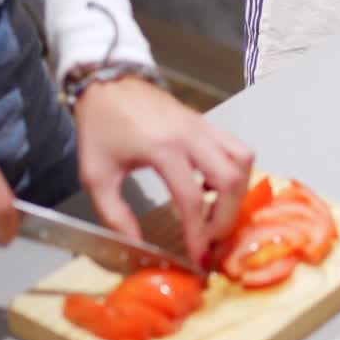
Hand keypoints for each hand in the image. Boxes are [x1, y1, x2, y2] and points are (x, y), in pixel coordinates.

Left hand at [72, 77, 253, 264]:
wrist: (107, 82)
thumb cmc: (100, 127)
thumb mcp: (96, 175)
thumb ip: (115, 214)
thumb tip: (137, 245)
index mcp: (162, 148)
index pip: (192, 198)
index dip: (198, 233)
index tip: (198, 257)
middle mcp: (191, 135)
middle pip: (230, 180)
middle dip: (226, 217)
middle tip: (212, 239)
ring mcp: (204, 125)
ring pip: (243, 160)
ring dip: (237, 192)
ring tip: (217, 212)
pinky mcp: (207, 122)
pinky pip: (237, 147)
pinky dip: (235, 171)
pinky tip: (213, 186)